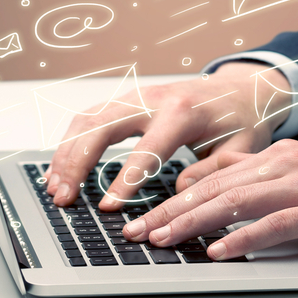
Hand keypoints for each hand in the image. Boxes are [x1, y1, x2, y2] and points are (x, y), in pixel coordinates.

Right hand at [46, 62, 290, 208]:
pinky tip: (62, 168)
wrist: (242, 88)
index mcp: (183, 112)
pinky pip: (91, 117)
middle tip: (63, 198)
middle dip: (77, 163)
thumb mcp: (241, 149)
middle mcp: (153, 99)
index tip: (107, 208)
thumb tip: (180, 192)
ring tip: (55, 188)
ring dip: (67, 153)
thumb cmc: (242, 120)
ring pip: (88, 118)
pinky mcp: (129, 100)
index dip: (125, 181)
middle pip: (101, 125)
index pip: (146, 150)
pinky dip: (72, 141)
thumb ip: (212, 171)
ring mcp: (137, 96)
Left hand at [123, 139, 297, 259]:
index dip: (175, 195)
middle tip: (138, 231)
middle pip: (217, 188)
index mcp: (283, 155)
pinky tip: (221, 250)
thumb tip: (221, 180)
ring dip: (195, 222)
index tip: (145, 213)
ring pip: (238, 202)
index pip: (216, 175)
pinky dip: (244, 238)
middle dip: (171, 210)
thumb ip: (267, 175)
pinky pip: (278, 224)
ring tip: (163, 239)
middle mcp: (291, 163)